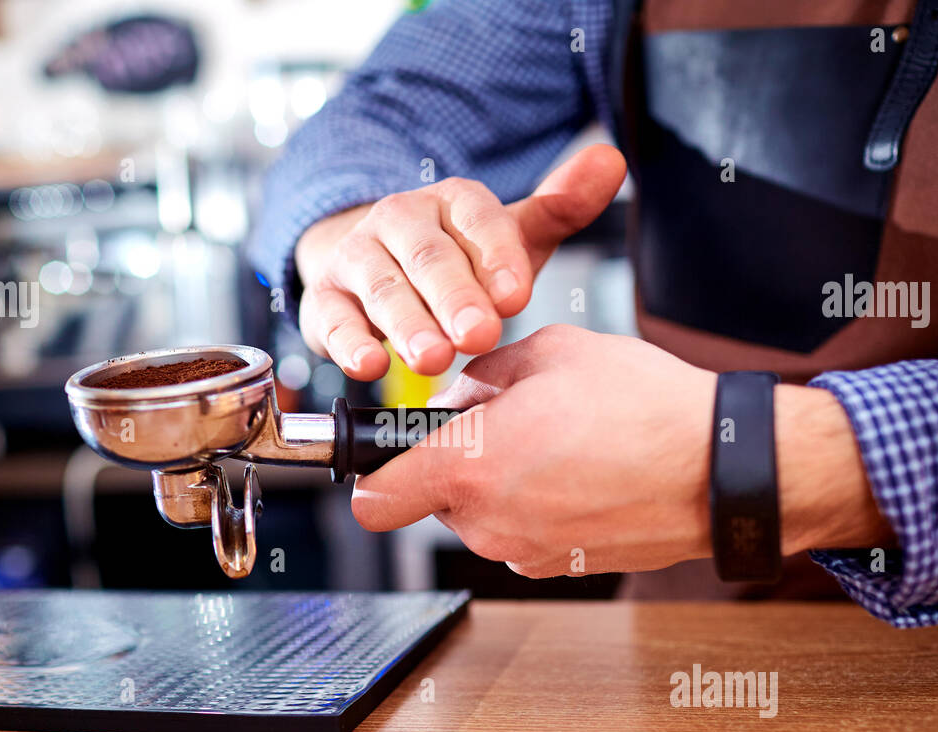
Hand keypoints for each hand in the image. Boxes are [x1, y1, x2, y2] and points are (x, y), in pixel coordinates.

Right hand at [294, 145, 626, 380]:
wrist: (372, 262)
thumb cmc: (457, 258)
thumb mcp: (510, 236)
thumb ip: (560, 209)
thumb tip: (612, 161)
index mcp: (451, 200)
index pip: (478, 220)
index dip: (497, 258)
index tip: (516, 296)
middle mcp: (399, 220)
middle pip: (429, 257)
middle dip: (454, 298)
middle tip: (479, 334)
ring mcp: (357, 258)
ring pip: (383, 288)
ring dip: (406, 324)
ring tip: (431, 357)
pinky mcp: (325, 299)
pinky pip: (333, 318)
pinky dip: (347, 342)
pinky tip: (367, 363)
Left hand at [350, 324, 893, 576]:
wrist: (723, 471)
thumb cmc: (645, 409)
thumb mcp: (553, 353)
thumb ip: (486, 373)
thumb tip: (463, 393)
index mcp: (470, 468)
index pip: (375, 498)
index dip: (373, 476)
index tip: (382, 461)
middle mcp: (489, 524)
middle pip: (435, 497)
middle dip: (458, 462)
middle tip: (511, 423)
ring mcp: (525, 553)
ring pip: (482, 515)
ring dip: (502, 483)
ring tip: (561, 444)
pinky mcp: (559, 567)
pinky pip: (523, 531)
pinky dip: (538, 507)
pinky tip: (585, 474)